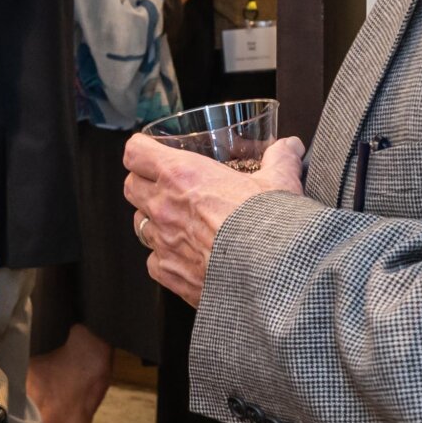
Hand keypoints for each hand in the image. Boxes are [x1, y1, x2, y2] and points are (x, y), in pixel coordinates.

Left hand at [123, 132, 305, 304]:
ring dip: (153, 220)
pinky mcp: (168, 273)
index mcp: (182, 175)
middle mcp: (164, 206)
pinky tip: (185, 256)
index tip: (150, 150)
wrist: (270, 276)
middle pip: (130, 186)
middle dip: (143, 183)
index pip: (135, 152)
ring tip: (177, 222)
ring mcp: (162, 241)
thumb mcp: (280, 182)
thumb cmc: (269, 225)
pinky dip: (164, 257)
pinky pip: (153, 261)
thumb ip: (281, 159)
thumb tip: (291, 147)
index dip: (141, 149)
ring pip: (139, 223)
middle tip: (163, 185)